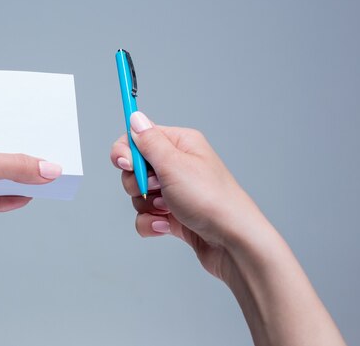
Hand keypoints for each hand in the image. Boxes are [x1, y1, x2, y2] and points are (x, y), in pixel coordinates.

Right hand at [110, 111, 263, 279]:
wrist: (232, 242)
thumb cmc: (210, 200)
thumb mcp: (173, 164)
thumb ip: (148, 141)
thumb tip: (135, 117)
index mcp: (180, 145)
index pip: (140, 137)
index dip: (127, 151)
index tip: (126, 164)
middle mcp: (177, 166)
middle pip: (134, 168)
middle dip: (137, 183)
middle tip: (156, 189)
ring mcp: (175, 192)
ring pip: (138, 195)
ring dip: (146, 206)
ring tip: (167, 210)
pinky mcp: (173, 216)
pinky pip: (146, 217)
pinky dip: (151, 223)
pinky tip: (166, 226)